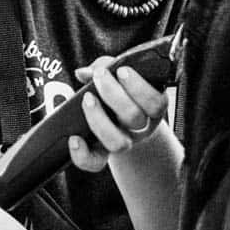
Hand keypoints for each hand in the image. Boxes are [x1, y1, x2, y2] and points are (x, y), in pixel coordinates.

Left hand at [68, 56, 167, 172]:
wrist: (117, 118)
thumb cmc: (119, 90)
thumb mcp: (117, 74)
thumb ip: (105, 66)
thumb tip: (84, 72)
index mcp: (150, 107)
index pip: (156, 103)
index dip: (140, 88)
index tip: (122, 70)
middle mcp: (139, 128)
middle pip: (135, 118)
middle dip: (114, 94)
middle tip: (100, 76)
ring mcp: (122, 142)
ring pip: (118, 143)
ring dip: (99, 120)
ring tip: (87, 99)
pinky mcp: (103, 155)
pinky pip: (95, 163)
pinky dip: (83, 154)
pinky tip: (74, 138)